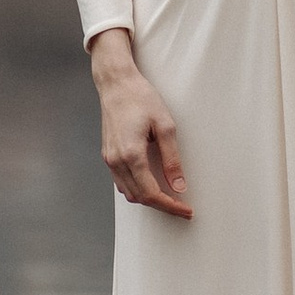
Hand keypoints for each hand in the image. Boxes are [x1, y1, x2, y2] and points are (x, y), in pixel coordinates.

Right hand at [88, 29, 192, 217]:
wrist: (116, 84)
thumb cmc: (141, 98)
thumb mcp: (165, 126)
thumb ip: (172, 159)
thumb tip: (179, 185)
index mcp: (131, 154)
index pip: (151, 193)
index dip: (170, 206)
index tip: (186, 210)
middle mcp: (116, 161)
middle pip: (139, 198)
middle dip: (162, 206)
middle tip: (182, 206)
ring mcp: (109, 159)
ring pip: (128, 193)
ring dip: (148, 199)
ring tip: (169, 197)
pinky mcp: (107, 154)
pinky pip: (121, 182)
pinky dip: (137, 189)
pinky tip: (151, 184)